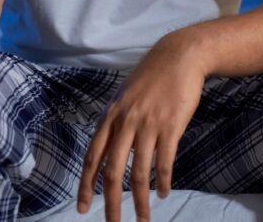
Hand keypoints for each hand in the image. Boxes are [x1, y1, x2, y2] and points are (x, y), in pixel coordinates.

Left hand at [77, 36, 206, 221]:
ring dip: (140, 201)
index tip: (82, 208)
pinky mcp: (171, 126)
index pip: (92, 157)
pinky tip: (163, 193)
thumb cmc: (152, 76)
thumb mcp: (125, 96)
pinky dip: (163, 181)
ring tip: (143, 218)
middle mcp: (126, 122)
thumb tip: (108, 149)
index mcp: (111, 116)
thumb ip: (116, 122)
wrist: (180, 56)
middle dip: (111, 203)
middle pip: (113, 172)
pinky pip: (164, 162)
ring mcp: (149, 124)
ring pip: (139, 173)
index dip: (86, 185)